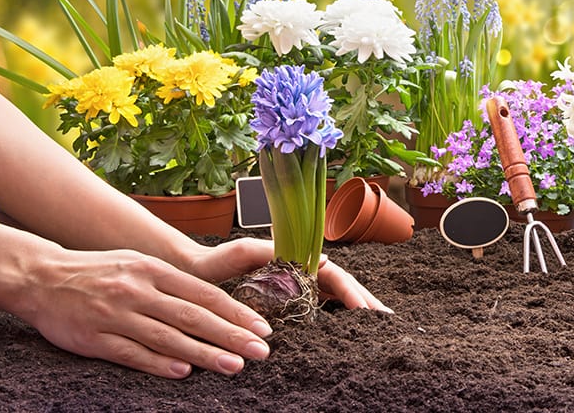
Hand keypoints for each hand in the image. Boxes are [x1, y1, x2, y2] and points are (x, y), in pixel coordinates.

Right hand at [25, 248, 272, 378]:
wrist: (45, 276)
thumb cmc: (100, 270)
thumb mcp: (138, 263)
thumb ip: (170, 283)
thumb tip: (209, 303)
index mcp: (152, 269)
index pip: (203, 293)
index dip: (234, 311)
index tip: (260, 326)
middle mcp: (139, 290)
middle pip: (193, 316)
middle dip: (231, 334)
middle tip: (261, 349)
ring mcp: (117, 314)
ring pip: (169, 337)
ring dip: (204, 354)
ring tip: (234, 365)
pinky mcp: (95, 338)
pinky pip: (133, 354)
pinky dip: (159, 364)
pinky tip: (184, 374)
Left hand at [187, 237, 392, 313]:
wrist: (194, 271)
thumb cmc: (216, 259)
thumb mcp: (246, 251)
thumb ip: (277, 253)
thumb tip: (323, 260)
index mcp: (292, 258)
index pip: (331, 274)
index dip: (351, 292)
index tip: (367, 311)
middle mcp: (296, 270)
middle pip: (338, 285)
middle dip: (363, 301)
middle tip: (386, 320)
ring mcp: (291, 285)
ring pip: (331, 297)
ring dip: (354, 309)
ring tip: (376, 326)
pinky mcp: (282, 299)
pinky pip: (315, 307)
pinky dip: (335, 316)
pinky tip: (347, 329)